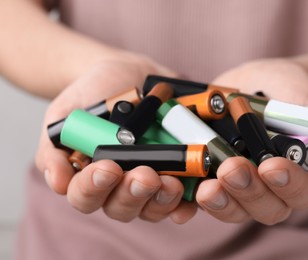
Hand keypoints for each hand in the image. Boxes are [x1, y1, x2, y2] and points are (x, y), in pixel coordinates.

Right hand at [35, 55, 196, 223]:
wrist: (127, 74)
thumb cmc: (93, 95)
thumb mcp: (64, 114)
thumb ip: (53, 147)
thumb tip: (58, 181)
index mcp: (90, 177)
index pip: (86, 197)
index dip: (94, 188)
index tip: (107, 166)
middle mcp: (119, 186)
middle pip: (122, 208)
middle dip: (133, 194)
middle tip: (145, 174)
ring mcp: (149, 183)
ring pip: (153, 207)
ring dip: (162, 199)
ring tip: (171, 180)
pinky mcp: (176, 175)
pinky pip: (182, 199)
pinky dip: (187, 201)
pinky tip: (193, 195)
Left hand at [196, 59, 307, 223]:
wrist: (266, 82)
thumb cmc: (298, 95)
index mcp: (301, 178)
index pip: (301, 194)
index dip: (288, 184)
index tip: (272, 165)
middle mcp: (270, 188)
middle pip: (264, 207)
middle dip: (248, 190)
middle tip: (232, 169)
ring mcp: (240, 184)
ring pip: (232, 208)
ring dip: (220, 200)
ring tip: (207, 185)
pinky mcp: (212, 174)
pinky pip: (202, 194)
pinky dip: (191, 196)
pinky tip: (183, 187)